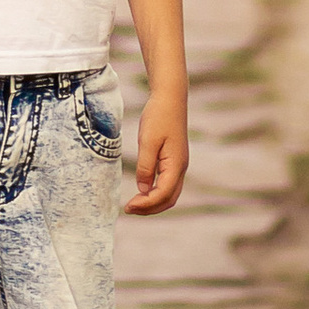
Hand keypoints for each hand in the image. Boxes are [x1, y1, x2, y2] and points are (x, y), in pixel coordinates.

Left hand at [125, 90, 188, 213]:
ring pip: (170, 194)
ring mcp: (179, 164)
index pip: (162, 195)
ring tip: (134, 204)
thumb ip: (145, 167)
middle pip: (168, 199)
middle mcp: (181, 168)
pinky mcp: (174, 160)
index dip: (145, 204)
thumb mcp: (148, 141)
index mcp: (176, 165)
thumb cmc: (159, 116)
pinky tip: (142, 191)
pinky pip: (167, 184)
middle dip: (150, 209)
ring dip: (153, 203)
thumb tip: (143, 189)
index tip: (128, 207)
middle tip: (129, 209)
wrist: (170, 98)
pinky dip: (156, 193)